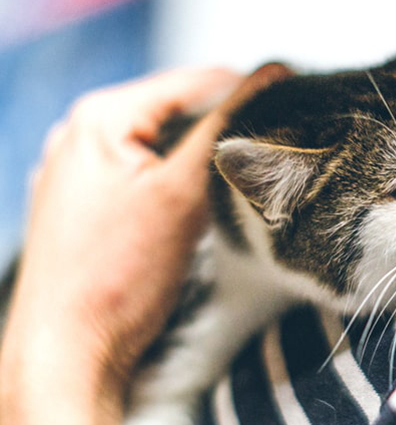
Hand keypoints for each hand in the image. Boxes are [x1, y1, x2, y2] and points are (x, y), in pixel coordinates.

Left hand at [0, 64, 290, 424]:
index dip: (250, 92)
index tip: (295, 107)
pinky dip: (180, 178)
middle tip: (272, 152)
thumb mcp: (180, 192)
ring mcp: (82, 168)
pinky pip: (147, 171)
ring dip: (205, 156)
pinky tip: (201, 199)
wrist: (71, 351)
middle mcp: (83, 133)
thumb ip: (226, 127)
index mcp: (99, 117)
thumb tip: (271, 74)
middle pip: (179, 111)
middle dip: (227, 129)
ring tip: (241, 177)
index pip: (195, 82)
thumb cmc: (117, 276)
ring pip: (165, 143)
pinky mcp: (90, 199)